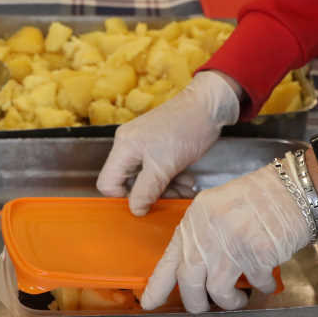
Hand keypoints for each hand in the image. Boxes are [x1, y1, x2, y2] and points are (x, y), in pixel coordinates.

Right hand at [96, 71, 240, 214]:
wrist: (209, 106)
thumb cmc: (186, 129)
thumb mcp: (164, 166)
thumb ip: (146, 190)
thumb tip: (135, 210)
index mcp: (124, 148)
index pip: (108, 182)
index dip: (123, 197)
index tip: (145, 203)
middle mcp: (129, 145)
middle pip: (129, 182)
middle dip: (151, 194)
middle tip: (172, 198)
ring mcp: (144, 144)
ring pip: (147, 178)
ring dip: (166, 188)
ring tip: (185, 189)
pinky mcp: (158, 145)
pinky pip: (158, 169)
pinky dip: (172, 178)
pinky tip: (187, 180)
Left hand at [141, 163, 313, 312]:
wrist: (293, 188)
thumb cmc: (260, 196)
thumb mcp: (218, 208)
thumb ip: (203, 234)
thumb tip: (195, 267)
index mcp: (195, 220)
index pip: (169, 259)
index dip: (158, 286)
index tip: (149, 303)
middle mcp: (208, 234)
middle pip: (189, 283)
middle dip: (196, 304)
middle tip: (204, 308)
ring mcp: (231, 245)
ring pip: (218, 292)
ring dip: (230, 302)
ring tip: (240, 297)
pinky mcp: (257, 256)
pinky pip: (255, 285)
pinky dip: (262, 288)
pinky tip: (266, 280)